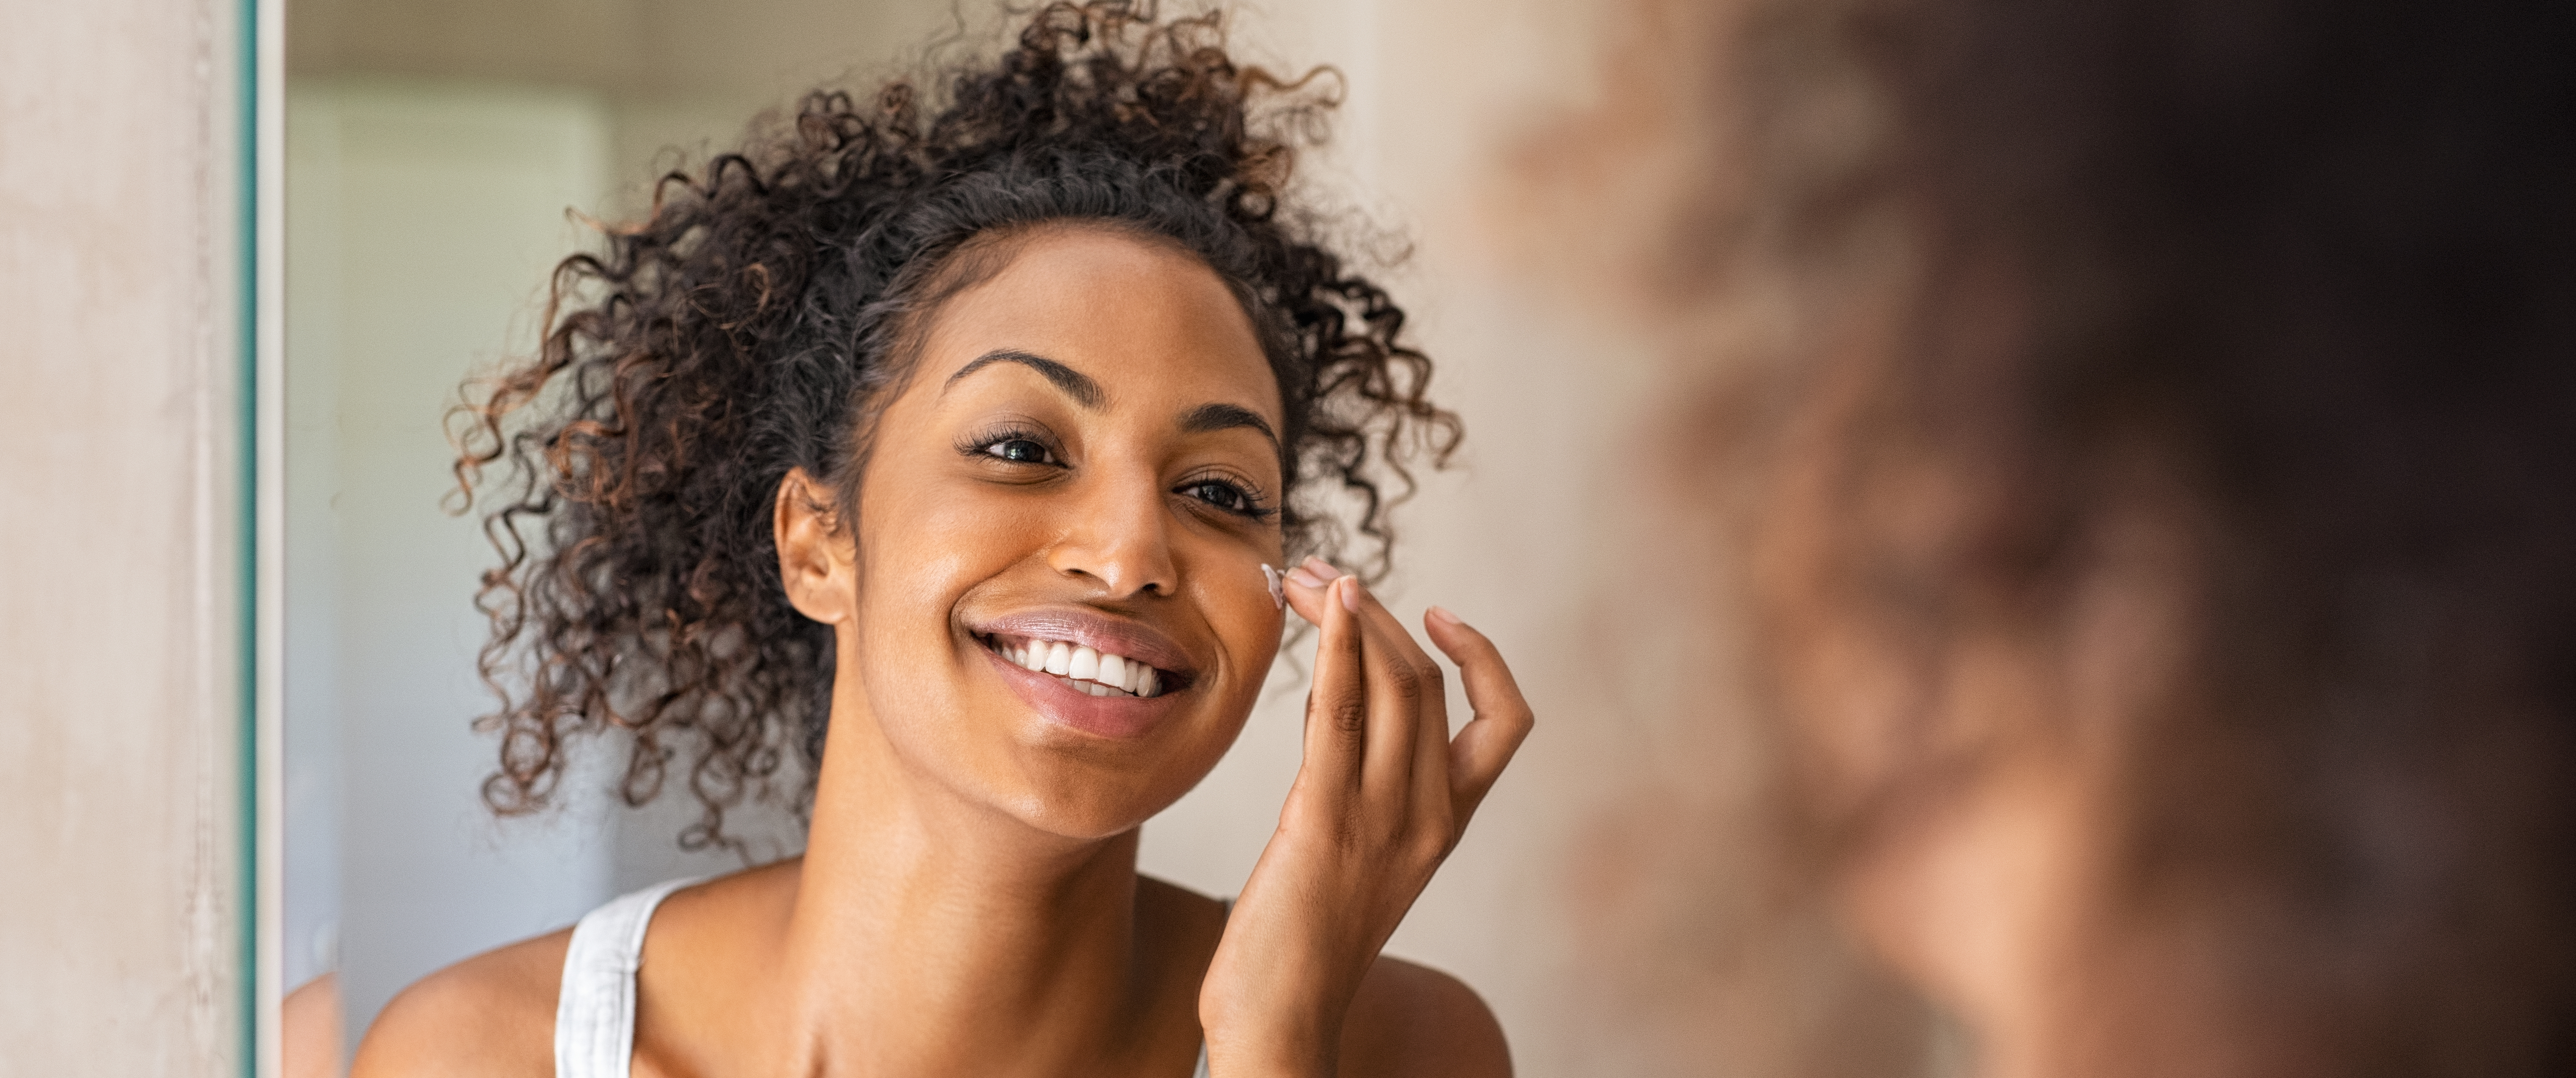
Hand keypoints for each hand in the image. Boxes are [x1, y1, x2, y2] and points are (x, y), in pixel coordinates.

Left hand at [1198, 557, 1534, 1076]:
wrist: (1281, 1019)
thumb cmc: (1302, 946)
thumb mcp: (1357, 857)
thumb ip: (1364, 792)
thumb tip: (1339, 715)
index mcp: (1447, 825)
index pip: (1505, 722)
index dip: (1483, 656)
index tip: (1435, 612)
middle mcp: (1429, 816)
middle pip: (1429, 682)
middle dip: (1379, 612)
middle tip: (1325, 572)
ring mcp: (1383, 818)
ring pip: (1393, 684)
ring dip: (1350, 614)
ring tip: (1307, 574)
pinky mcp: (1324, 820)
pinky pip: (1340, 713)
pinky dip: (1334, 646)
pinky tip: (1319, 606)